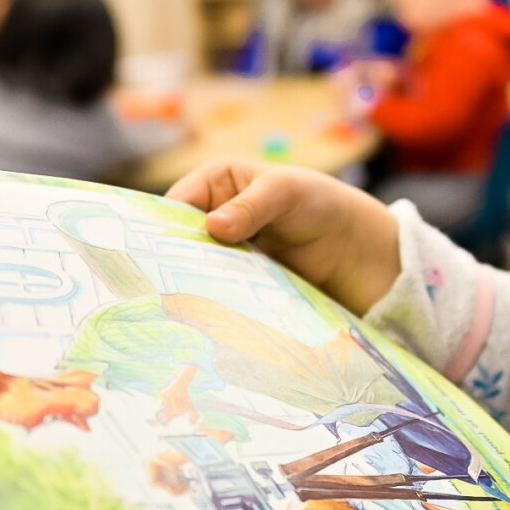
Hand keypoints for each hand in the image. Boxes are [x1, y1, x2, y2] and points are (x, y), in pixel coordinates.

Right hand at [167, 161, 402, 316]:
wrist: (362, 250)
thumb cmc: (322, 204)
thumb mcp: (286, 193)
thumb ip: (251, 207)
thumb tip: (213, 226)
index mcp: (214, 185)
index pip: (171, 208)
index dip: (157, 231)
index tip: (146, 258)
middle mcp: (212, 220)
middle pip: (177, 245)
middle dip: (169, 265)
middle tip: (157, 294)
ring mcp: (224, 256)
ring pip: (194, 274)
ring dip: (192, 290)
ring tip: (176, 315)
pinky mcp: (239, 287)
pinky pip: (218, 297)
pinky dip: (213, 307)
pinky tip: (206, 324)